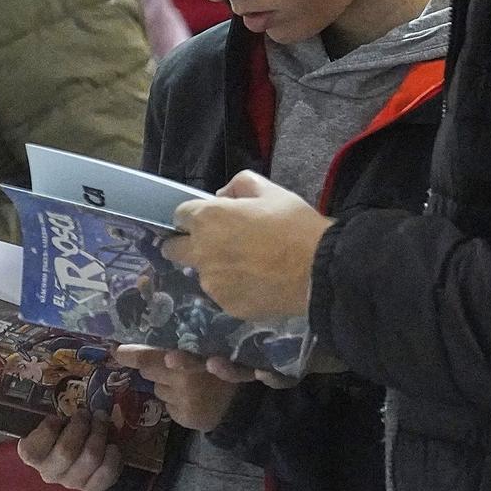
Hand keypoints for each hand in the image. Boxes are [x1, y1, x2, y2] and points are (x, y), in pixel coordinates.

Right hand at [17, 411, 125, 490]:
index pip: (32, 449)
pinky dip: (112, 454)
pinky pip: (106, 471)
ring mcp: (71, 482)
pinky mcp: (92, 487)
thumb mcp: (52, 425)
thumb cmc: (61, 434)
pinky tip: (111, 445)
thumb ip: (54, 417)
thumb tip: (67, 393)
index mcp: (33, 456)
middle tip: (86, 413)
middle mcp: (49, 472)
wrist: (78, 461)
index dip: (48, 429)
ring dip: (99, 433)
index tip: (58, 417)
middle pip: (66, 451)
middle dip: (80, 426)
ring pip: (89, 457)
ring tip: (101, 420)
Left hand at [113, 346, 242, 430]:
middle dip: (154, 366)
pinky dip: (174, 401)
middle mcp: (185, 375)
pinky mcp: (184, 416)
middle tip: (173, 363)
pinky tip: (191, 398)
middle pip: (147, 370)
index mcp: (189, 351)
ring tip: (189, 382)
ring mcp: (184, 398)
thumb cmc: (218, 367)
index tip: (116, 350)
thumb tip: (125, 344)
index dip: (130, 353)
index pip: (148, 355)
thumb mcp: (201, 347)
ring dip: (166, 384)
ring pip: (157, 388)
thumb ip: (172, 343)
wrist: (242, 401)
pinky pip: (167, 405)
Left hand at [165, 171, 331, 322]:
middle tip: (215, 244)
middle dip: (185, 245)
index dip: (194, 216)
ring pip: (201, 274)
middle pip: (173, 249)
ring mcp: (212, 283)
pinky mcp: (226, 306)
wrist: (317, 271)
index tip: (210, 219)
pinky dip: (233, 288)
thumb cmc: (294, 225)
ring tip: (247, 266)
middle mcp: (201, 252)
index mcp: (208, 219)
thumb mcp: (270, 191)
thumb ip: (239, 184)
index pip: (179, 215)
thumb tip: (223, 195)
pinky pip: (222, 293)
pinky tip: (257, 283)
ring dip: (214, 268)